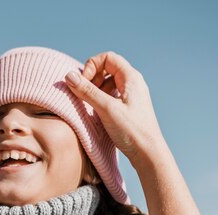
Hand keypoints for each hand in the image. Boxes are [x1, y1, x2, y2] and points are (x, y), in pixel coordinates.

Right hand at [64, 52, 164, 169]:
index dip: (91, 66)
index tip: (83, 83)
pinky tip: (97, 112)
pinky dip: (100, 99)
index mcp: (131, 78)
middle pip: (107, 68)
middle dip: (92, 77)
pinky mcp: (129, 107)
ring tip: (89, 104)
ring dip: (95, 89)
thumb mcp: (106, 109)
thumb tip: (69, 76)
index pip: (107, 58)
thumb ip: (87, 91)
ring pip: (108, 82)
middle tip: (84, 94)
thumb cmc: (131, 131)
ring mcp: (131, 95)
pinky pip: (111, 95)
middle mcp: (133, 83)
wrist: (148, 153)